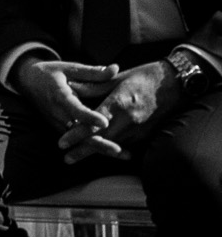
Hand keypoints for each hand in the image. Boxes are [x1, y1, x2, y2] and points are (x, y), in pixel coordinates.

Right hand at [13, 56, 118, 144]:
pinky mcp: (60, 128)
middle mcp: (57, 113)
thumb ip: (93, 72)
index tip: (104, 122)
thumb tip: (115, 68)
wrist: (27, 81)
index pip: (73, 108)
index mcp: (59, 95)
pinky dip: (95, 147)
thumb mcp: (69, 68)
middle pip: (78, 132)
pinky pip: (77, 140)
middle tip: (118, 150)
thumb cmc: (50, 72)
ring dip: (99, 149)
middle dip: (97, 142)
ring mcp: (57, 123)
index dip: (88, 116)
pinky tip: (115, 152)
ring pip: (78, 141)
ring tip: (123, 155)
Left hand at [56, 60, 176, 163]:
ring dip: (95, 151)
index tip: (61, 143)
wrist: (175, 84)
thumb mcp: (116, 79)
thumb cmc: (144, 77)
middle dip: (82, 151)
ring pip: (112, 144)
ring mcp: (138, 129)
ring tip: (76, 157)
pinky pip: (124, 143)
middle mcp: (128, 120)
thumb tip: (69, 87)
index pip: (93, 124)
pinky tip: (99, 151)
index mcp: (119, 104)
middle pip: (101, 140)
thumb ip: (93, 87)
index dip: (76, 135)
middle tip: (66, 158)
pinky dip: (111, 147)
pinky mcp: (145, 134)